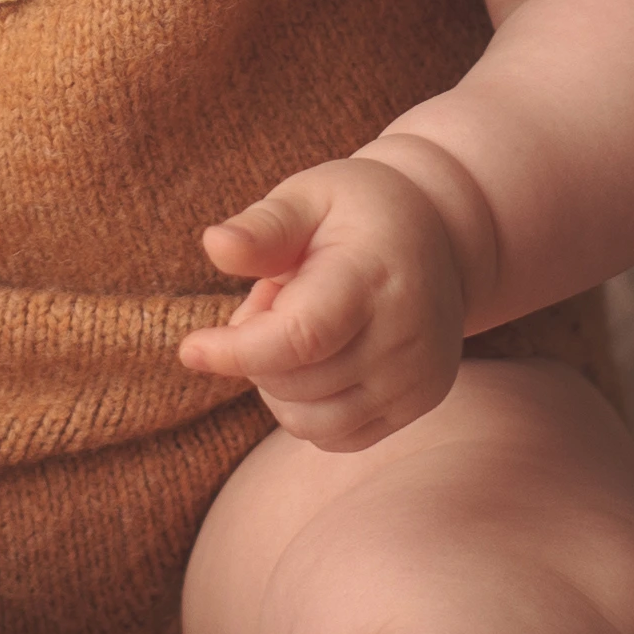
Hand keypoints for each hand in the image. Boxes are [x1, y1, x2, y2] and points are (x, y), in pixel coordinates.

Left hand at [176, 156, 474, 449]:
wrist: (442, 237)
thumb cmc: (357, 212)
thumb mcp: (309, 196)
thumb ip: (264, 226)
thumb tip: (215, 245)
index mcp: (375, 277)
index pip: (301, 337)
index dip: (238, 351)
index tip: (190, 348)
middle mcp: (406, 336)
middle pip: (295, 381)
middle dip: (255, 348)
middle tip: (275, 296)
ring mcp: (418, 377)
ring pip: (309, 422)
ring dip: (277, 383)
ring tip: (298, 325)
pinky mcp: (420, 403)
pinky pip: (336, 436)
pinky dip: (305, 408)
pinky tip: (318, 358)